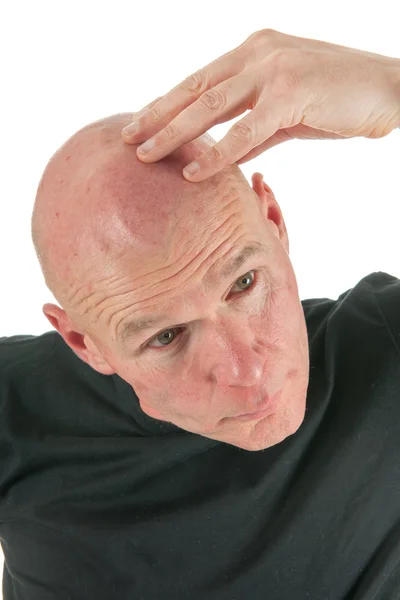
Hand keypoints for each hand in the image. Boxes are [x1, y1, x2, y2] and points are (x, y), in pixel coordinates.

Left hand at [121, 28, 399, 181]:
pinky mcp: (291, 93)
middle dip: (157, 115)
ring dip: (174, 131)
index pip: (199, 80)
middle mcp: (257, 53)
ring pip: (211, 104)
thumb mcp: (288, 111)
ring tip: (145, 154)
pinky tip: (194, 172)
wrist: (389, 90)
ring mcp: (273, 68)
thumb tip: (229, 153)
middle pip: (194, 88)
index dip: (167, 103)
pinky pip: (245, 130)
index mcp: (254, 52)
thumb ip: (255, 128)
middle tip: (126, 137)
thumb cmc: (340, 99)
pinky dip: (218, 152)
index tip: (140, 124)